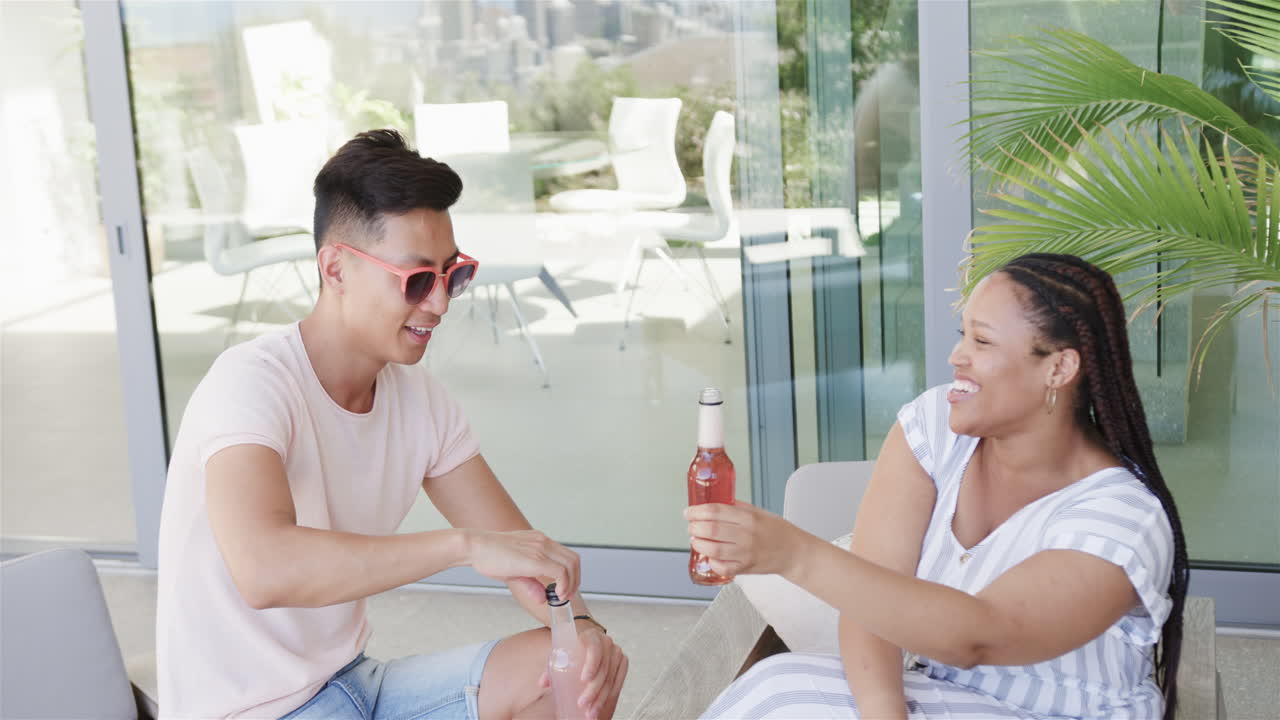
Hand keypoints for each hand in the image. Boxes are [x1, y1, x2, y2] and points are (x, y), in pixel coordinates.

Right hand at [465, 529, 579, 600]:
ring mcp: (540, 548)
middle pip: (573, 559)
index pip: (567, 555)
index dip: (572, 573)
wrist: (475, 546)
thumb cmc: (489, 556)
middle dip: (576, 580)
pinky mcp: (535, 559)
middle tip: (567, 595)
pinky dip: (563, 584)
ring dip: (571, 583)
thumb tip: (543, 599)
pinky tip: (556, 594)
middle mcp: (543, 542)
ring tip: (561, 596)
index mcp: (539, 540)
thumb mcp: (514, 571)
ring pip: (570, 565)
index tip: (567, 588)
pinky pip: (560, 572)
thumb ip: (531, 583)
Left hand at [538, 624, 626, 719]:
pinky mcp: (622, 662)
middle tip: (583, 704)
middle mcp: (606, 643)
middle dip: (593, 690)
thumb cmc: (573, 647)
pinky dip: (610, 695)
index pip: (594, 649)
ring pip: (610, 679)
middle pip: (603, 669)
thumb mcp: (561, 654)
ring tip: (590, 712)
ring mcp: (616, 653)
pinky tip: (601, 705)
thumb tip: (543, 683)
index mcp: (591, 636)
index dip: (591, 664)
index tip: (584, 680)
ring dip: (601, 698)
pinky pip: (618, 681)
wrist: (587, 641)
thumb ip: (551, 668)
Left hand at [685, 502, 809, 577]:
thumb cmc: (778, 531)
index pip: (716, 511)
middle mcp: (746, 535)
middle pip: (711, 529)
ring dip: (699, 544)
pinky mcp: (746, 568)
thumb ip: (737, 508)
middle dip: (694, 527)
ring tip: (696, 540)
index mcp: (748, 517)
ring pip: (713, 549)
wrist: (794, 552)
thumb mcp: (759, 512)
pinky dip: (712, 562)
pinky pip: (723, 567)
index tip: (688, 512)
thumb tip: (715, 503)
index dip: (697, 511)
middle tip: (691, 526)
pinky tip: (709, 556)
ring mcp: (746, 552)